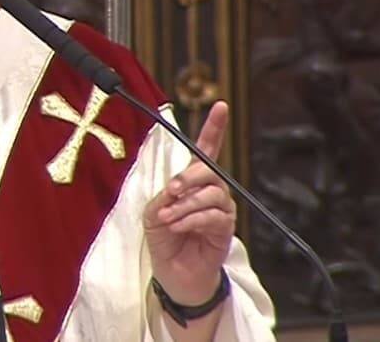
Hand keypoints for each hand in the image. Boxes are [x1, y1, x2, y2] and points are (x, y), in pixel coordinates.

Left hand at [144, 101, 235, 305]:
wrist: (174, 273)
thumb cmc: (165, 239)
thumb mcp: (154, 212)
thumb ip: (163, 195)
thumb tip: (175, 190)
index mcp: (193, 181)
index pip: (207, 149)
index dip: (214, 127)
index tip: (221, 106)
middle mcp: (212, 191)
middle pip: (209, 170)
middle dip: (188, 177)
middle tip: (171, 191)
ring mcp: (221, 209)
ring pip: (211, 194)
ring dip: (185, 205)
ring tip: (168, 218)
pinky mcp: (225, 229)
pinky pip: (212, 216)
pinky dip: (191, 220)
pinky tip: (178, 228)